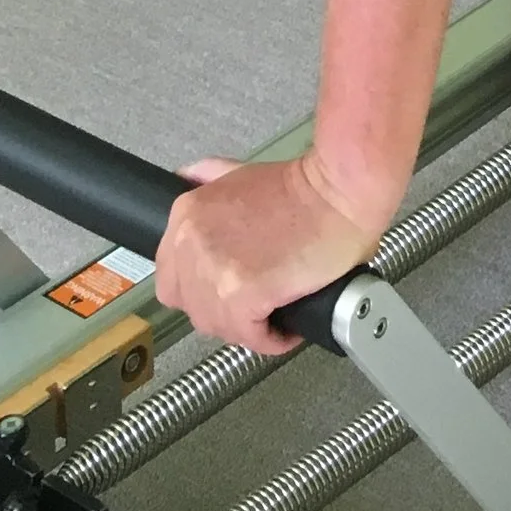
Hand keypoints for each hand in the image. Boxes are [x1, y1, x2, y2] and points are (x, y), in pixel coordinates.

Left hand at [156, 155, 381, 354]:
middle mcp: (192, 243)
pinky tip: (286, 330)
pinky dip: (271, 339)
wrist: (339, 189)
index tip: (225, 291)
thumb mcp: (242, 171)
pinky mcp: (242, 293)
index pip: (172, 277)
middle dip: (223, 312)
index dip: (202, 290)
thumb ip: (210, 177)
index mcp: (188, 215)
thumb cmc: (303, 184)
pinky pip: (250, 336)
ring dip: (248, 328)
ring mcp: (213, 270)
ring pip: (219, 326)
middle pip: (192, 307)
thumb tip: (193, 177)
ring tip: (274, 318)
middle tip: (253, 307)